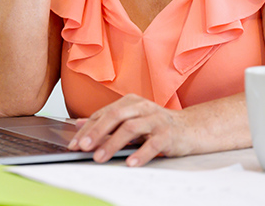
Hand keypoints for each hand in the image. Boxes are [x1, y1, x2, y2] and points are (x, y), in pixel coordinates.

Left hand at [67, 94, 196, 166]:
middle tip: (83, 147)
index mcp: (130, 102)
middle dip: (96, 133)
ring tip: (100, 157)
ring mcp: (156, 119)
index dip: (87, 129)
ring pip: (131, 128)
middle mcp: (142, 107)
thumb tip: (79, 124)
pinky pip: (153, 144)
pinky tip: (130, 162)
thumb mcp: (130, 119)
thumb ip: (106, 121)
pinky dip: (140, 153)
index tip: (74, 144)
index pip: (103, 114)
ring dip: (112, 144)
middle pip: (115, 116)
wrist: (190, 128)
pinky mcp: (169, 134)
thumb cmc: (156, 125)